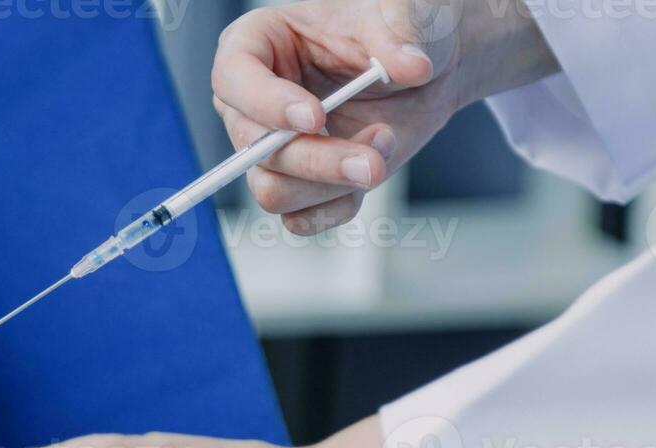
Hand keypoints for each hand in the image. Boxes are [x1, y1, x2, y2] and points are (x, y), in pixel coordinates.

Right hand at [212, 0, 556, 232]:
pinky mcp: (297, 187)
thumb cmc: (392, 33)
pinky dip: (339, 205)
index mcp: (256, 46)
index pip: (233, 79)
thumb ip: (399, 36)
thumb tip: (410, 66)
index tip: (314, 116)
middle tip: (370, 161)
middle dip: (317, 161)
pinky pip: (300, 219)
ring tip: (382, 147)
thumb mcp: (397, 18)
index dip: (267, 103)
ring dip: (333, 185)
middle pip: (255, 150)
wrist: (422, 73)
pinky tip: (369, 174)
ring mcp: (272, 151)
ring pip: (274, 193)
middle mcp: (252, 104)